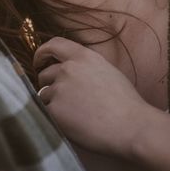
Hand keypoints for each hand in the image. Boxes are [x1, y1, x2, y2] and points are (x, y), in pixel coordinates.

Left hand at [33, 37, 155, 156]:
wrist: (130, 126)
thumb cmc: (125, 104)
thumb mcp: (107, 71)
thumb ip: (86, 67)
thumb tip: (70, 73)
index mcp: (84, 57)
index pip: (54, 45)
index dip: (42, 53)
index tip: (39, 62)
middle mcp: (69, 69)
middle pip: (45, 74)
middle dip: (49, 85)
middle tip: (63, 100)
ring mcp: (60, 88)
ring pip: (44, 95)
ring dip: (52, 104)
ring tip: (74, 115)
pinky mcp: (55, 109)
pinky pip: (45, 112)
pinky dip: (53, 118)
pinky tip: (71, 124)